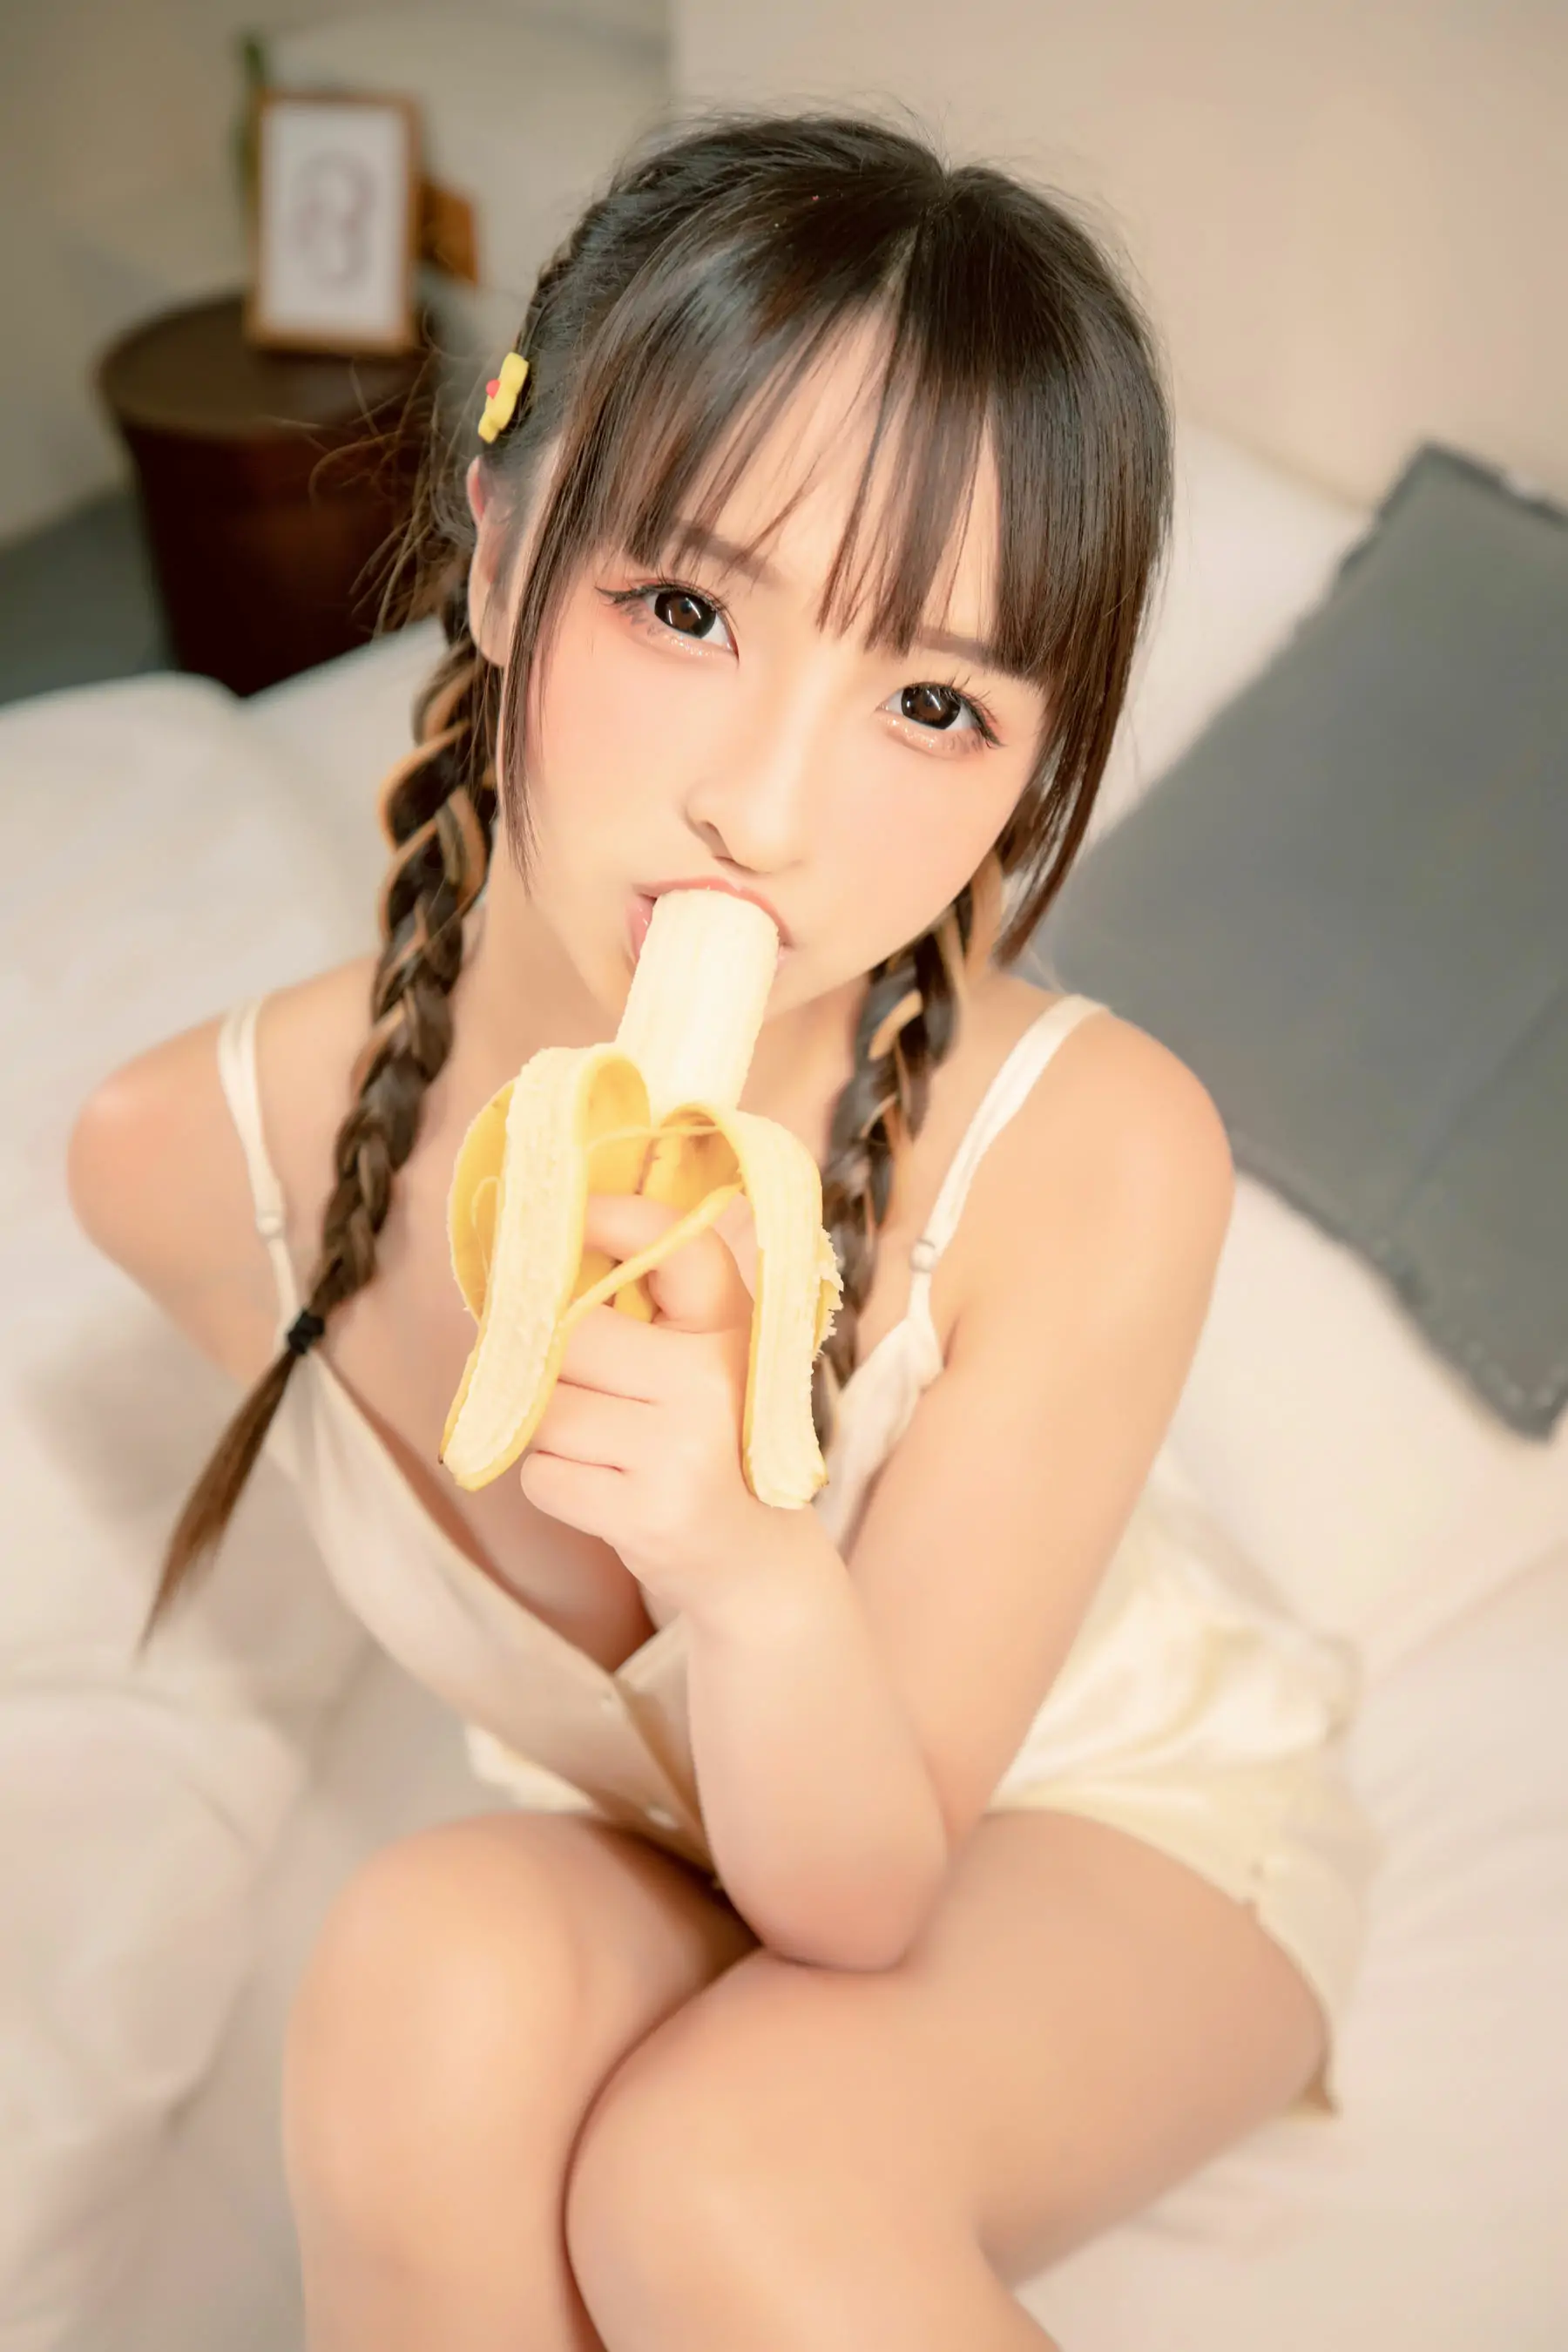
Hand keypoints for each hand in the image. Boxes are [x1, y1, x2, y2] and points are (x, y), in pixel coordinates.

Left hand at [517, 1190, 769, 1610]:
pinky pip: (543, 1474)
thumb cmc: (709, 1448)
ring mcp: (684, 1448)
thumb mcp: (704, 1366)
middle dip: (554, 1366)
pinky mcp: (649, 1513)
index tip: (562, 1215)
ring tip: (606, 1452)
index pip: (676, 1245)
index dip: (612, 1218)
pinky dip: (554, 1484)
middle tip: (589, 1396)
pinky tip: (604, 1492)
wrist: (755, 1566)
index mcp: (732, 1328)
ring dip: (552, 1433)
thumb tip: (522, 1274)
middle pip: (573, 1338)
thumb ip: (645, 1315)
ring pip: (546, 1408)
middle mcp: (715, 1379)